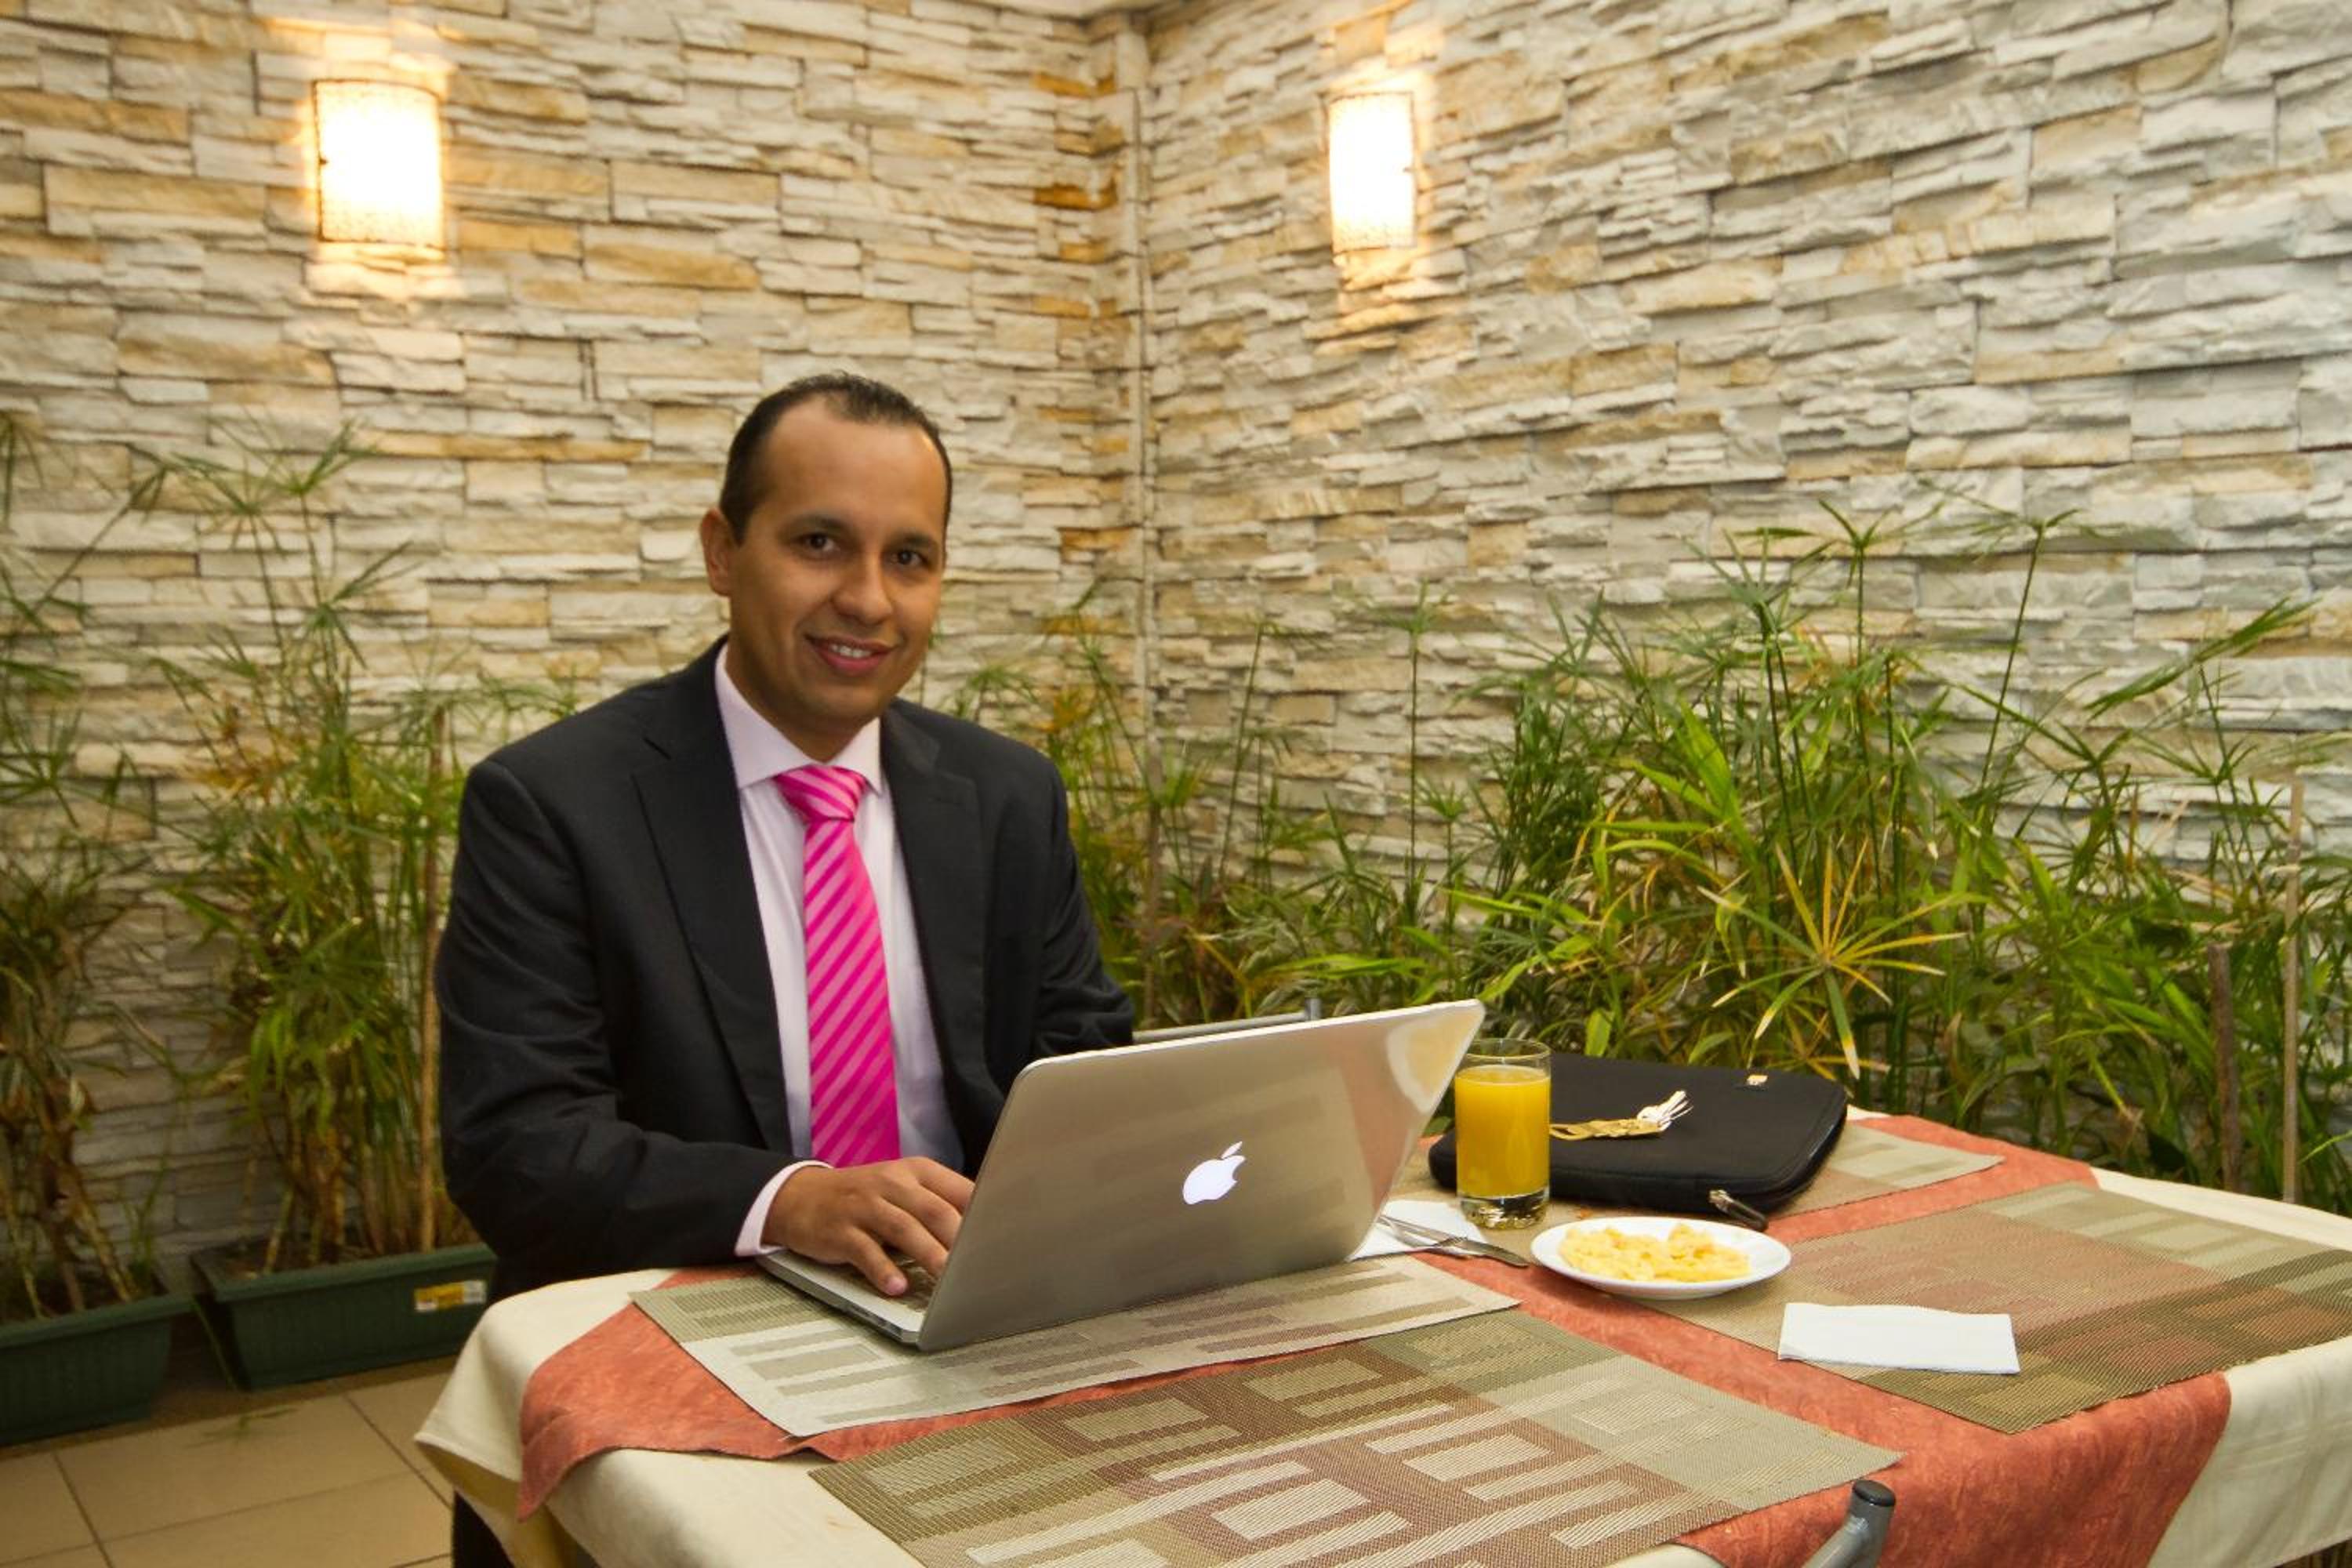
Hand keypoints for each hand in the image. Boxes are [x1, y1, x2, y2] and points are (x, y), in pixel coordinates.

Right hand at [761, 1158, 972, 1295]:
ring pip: (904, 1229)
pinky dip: (882, 1270)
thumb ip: (940, 1205)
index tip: (1005, 1239)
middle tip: (981, 1266)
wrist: (799, 1197)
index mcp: (916, 1172)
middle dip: (960, 1239)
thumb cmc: (864, 1198)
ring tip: (947, 1279)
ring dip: (929, 1255)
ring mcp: (864, 1206)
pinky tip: (896, 1287)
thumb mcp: (903, 1190)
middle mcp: (892, 1183)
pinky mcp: (840, 1230)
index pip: (959, 1190)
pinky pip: (865, 1251)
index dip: (984, 1215)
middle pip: (934, 1210)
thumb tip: (986, 1233)